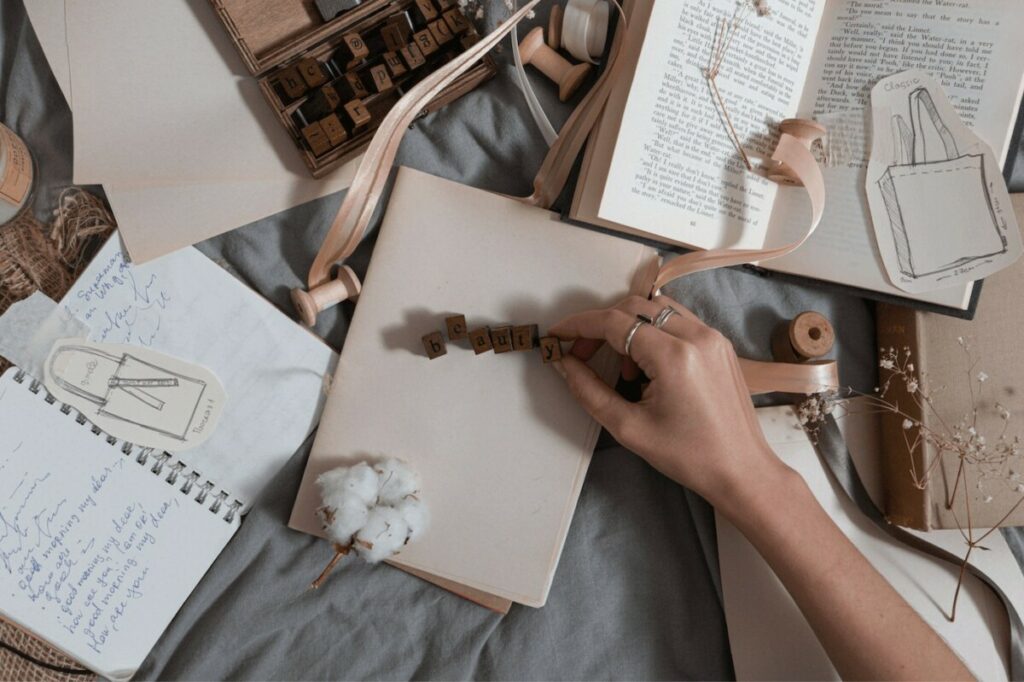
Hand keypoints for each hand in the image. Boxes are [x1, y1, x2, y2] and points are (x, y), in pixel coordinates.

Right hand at [549, 295, 788, 514]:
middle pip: (633, 307)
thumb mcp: (629, 428)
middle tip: (581, 355)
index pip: (614, 322)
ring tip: (619, 367)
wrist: (742, 470)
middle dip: (600, 326)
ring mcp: (712, 336)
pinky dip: (652, 333)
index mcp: (674, 356)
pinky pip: (676, 321)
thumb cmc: (688, 456)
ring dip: (627, 327)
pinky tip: (646, 366)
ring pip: (655, 309)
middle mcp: (696, 336)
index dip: (578, 325)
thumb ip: (589, 391)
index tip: (557, 335)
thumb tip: (563, 363)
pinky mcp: (720, 344)